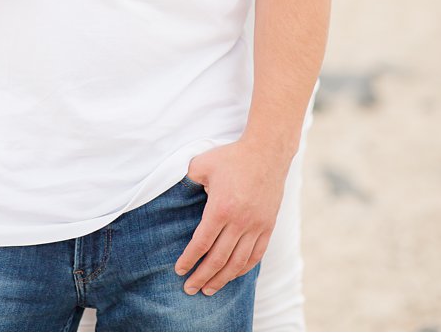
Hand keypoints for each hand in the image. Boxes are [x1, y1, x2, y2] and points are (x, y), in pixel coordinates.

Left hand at [176, 140, 286, 295]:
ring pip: (238, 262)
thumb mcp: (202, 164)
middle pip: (218, 259)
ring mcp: (256, 225)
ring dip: (222, 279)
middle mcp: (239, 221)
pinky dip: (243, 269)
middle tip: (189, 289)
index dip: (188, 260)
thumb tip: (172, 191)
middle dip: (201, 277)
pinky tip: (232, 275)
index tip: (179, 270)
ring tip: (209, 289)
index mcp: (220, 208)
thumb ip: (185, 179)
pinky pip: (256, 254)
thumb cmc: (232, 157)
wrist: (267, 151)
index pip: (200, 244)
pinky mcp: (268, 225)